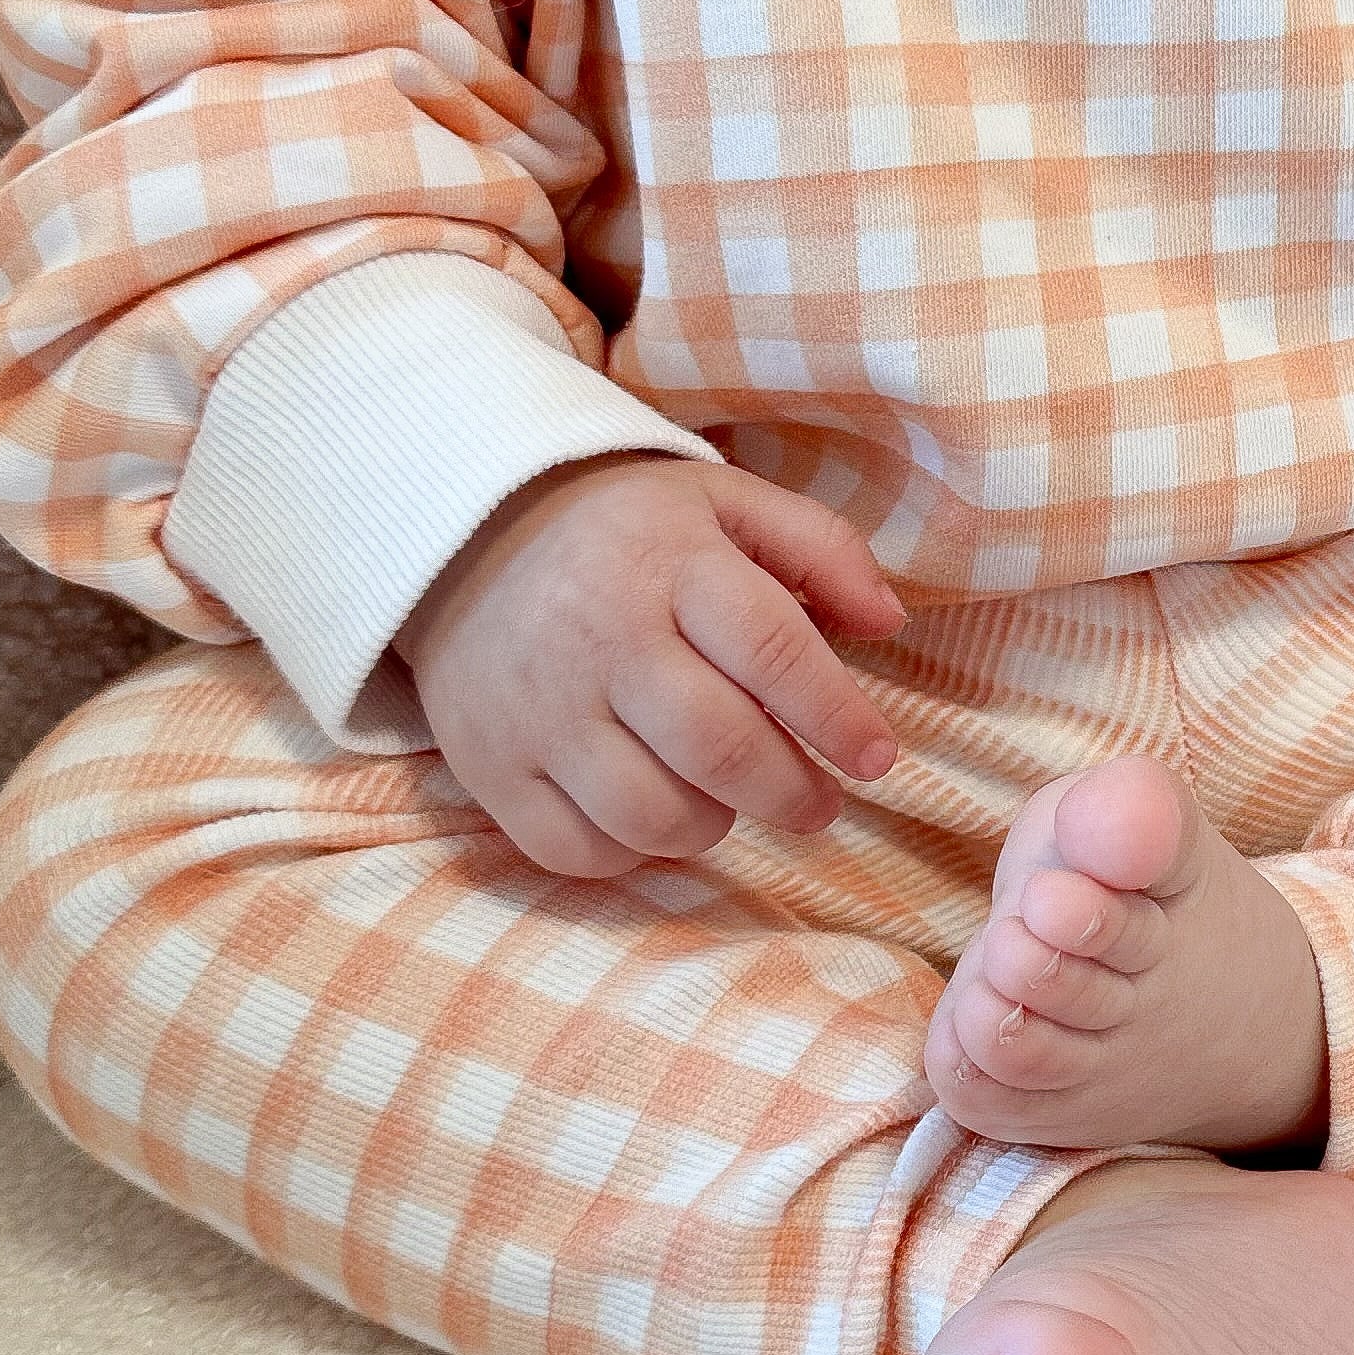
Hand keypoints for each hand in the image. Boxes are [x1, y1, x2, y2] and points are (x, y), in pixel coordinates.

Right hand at [390, 453, 908, 878]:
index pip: (774, 652)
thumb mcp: (726, 502)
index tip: (877, 757)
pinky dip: (633, 853)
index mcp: (671, 564)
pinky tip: (655, 815)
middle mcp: (602, 639)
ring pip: (652, 814)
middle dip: (791, 792)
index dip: (838, 716)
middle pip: (719, 747)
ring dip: (715, 825)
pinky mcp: (491, 767)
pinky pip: (578, 850)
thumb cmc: (625, 529)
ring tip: (733, 799)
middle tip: (820, 801)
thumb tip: (889, 622)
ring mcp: (539, 711)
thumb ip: (820, 549)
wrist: (463, 535)